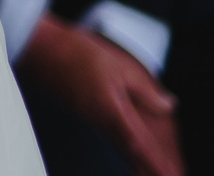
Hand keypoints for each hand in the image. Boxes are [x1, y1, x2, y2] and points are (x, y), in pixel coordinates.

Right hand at [16, 16, 181, 175]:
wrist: (43, 51)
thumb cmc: (79, 54)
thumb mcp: (119, 66)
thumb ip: (145, 90)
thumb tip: (168, 105)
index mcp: (112, 110)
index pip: (139, 143)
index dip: (155, 162)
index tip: (170, 175)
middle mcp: (102, 121)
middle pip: (131, 154)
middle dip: (149, 169)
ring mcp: (93, 120)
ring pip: (122, 150)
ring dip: (140, 164)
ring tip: (158, 172)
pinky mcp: (88, 115)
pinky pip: (114, 140)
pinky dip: (128, 153)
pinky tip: (135, 157)